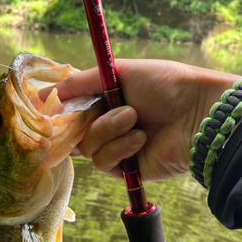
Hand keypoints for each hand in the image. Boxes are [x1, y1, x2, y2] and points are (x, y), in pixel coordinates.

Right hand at [54, 59, 239, 181]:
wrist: (197, 114)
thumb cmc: (164, 85)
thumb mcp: (120, 72)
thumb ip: (82, 81)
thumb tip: (49, 92)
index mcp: (105, 100)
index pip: (71, 107)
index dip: (58, 108)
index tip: (44, 104)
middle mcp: (107, 124)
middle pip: (73, 131)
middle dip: (84, 119)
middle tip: (101, 108)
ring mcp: (116, 147)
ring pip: (86, 147)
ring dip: (108, 130)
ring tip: (134, 119)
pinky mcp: (125, 168)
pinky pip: (103, 162)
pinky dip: (119, 148)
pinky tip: (141, 139)